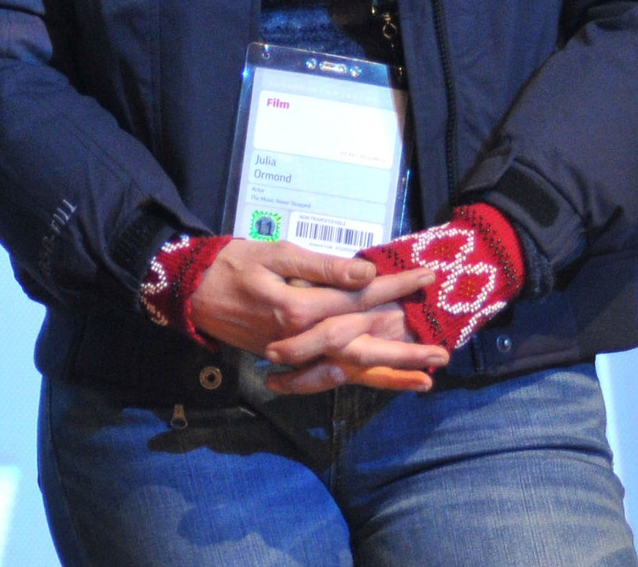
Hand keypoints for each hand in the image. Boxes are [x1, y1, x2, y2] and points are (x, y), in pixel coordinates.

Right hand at [188, 240, 445, 388]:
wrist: (194, 292)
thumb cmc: (234, 264)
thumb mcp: (277, 253)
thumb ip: (323, 266)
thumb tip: (366, 273)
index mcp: (302, 306)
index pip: (360, 296)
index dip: (396, 286)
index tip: (428, 277)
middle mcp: (304, 337)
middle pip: (364, 345)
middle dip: (406, 347)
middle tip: (443, 349)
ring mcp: (297, 353)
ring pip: (351, 369)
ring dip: (390, 374)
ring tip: (426, 377)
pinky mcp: (291, 359)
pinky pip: (331, 376)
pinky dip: (360, 381)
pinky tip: (383, 382)